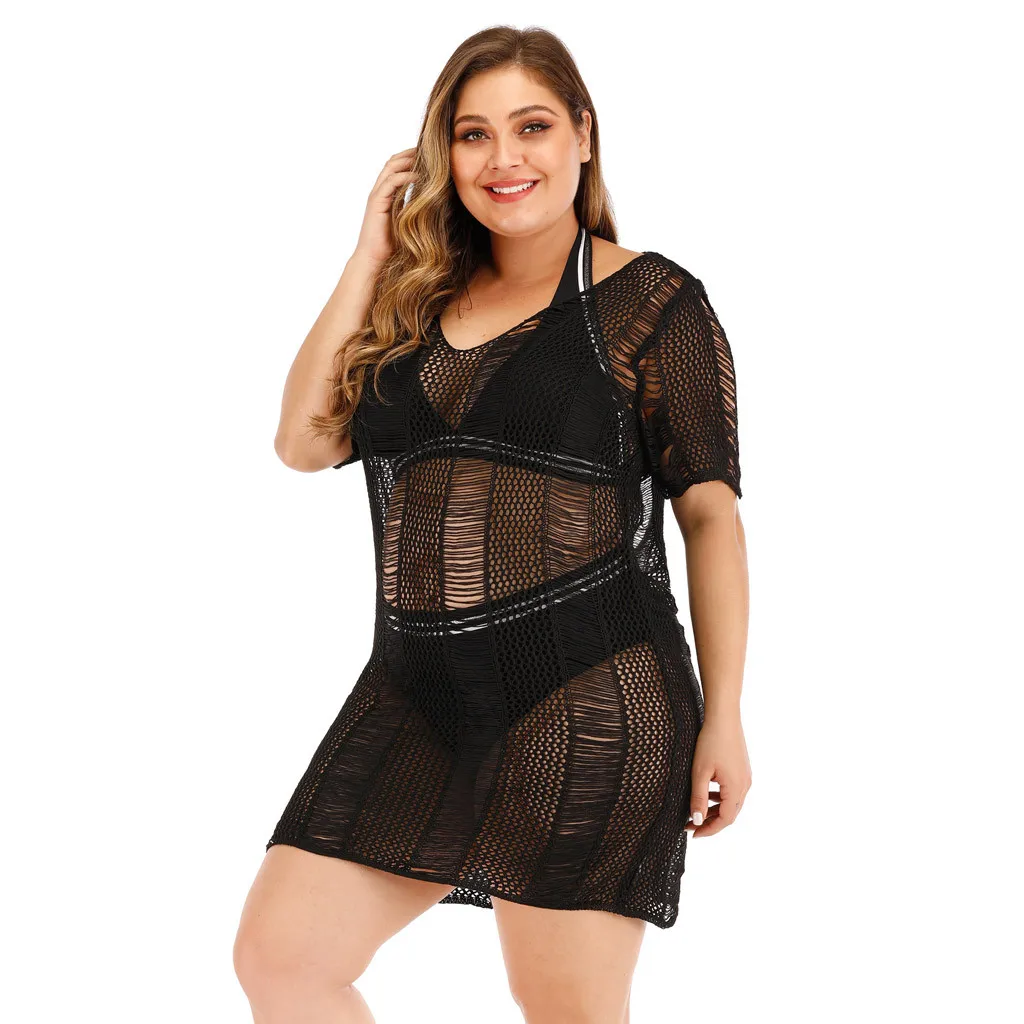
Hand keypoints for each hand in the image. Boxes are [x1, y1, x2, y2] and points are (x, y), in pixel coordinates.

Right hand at [352, 147, 419, 266]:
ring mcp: (376, 195)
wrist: (375, 260)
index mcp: (387, 194)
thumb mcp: (408, 221)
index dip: (411, 158)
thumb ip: (415, 207)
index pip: (397, 167)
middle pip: (393, 162)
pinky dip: (405, 176)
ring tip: (425, 156)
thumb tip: (436, 201)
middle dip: (410, 153)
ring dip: (408, 160)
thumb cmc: (392, 245)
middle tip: (428, 148)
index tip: (430, 155)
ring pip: (391, 168)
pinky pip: (391, 182)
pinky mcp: (376, 202)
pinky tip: (419, 176)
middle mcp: (380, 191)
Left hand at [686, 713, 751, 836]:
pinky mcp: (743, 769)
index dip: (709, 829)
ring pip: (731, 802)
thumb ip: (698, 798)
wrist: (724, 717)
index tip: (693, 834)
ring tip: (697, 811)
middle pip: (730, 814)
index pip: (724, 820)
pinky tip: (708, 793)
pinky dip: (720, 797)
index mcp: (736, 789)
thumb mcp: (700, 772)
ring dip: (715, 810)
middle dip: (711, 822)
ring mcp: (746, 777)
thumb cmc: (710, 742)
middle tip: (691, 825)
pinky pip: (733, 791)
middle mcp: (745, 786)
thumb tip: (697, 821)